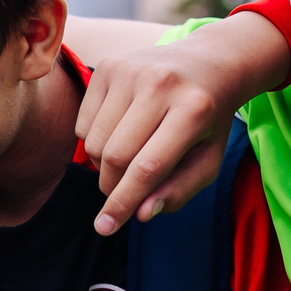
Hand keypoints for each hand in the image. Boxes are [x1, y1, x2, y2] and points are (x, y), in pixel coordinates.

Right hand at [76, 12, 290, 234]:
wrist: (208, 62)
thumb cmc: (207, 121)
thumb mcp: (208, 160)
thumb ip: (179, 190)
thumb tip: (141, 214)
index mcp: (193, 110)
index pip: (147, 167)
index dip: (123, 202)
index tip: (105, 228)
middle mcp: (160, 84)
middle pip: (115, 156)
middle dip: (112, 186)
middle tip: (123, 191)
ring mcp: (131, 70)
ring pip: (93, 142)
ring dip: (103, 165)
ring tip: (127, 156)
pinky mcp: (108, 65)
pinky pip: (83, 123)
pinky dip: (94, 140)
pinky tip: (119, 130)